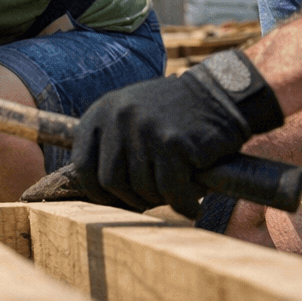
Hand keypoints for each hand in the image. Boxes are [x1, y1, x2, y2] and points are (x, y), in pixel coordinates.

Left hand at [49, 49, 283, 217]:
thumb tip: (98, 193)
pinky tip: (192, 206)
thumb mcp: (130, 116)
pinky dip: (183, 204)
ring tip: (178, 192)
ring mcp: (145, 129)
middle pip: (110, 182)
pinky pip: (171, 190)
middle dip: (132, 198)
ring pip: (142, 188)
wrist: (219, 94)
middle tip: (152, 200)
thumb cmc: (174, 115)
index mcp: (101, 112)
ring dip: (162, 199)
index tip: (115, 199)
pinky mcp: (173, 143)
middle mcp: (118, 118)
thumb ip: (111, 145)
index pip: (82, 164)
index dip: (97, 190)